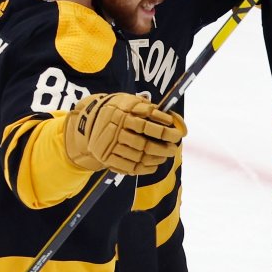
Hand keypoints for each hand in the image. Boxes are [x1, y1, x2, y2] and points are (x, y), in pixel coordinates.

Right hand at [64, 93, 185, 175]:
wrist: (92, 118)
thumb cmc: (121, 109)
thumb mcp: (134, 102)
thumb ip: (155, 111)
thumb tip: (179, 123)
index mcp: (123, 114)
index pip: (145, 125)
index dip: (163, 131)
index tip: (177, 134)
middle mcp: (115, 130)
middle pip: (143, 144)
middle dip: (163, 148)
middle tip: (174, 148)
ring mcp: (110, 146)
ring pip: (138, 157)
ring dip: (156, 159)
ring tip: (165, 156)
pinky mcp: (107, 158)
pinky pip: (129, 167)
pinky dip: (145, 168)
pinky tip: (154, 165)